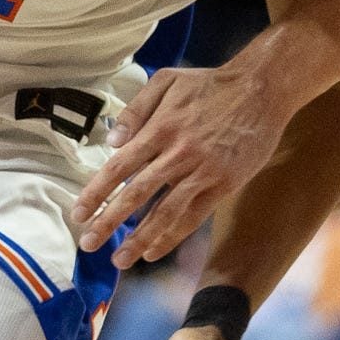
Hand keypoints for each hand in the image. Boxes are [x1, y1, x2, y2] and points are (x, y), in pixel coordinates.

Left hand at [70, 56, 294, 266]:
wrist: (262, 90)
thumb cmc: (211, 84)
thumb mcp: (167, 80)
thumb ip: (136, 109)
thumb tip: (111, 140)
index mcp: (160, 128)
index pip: (119, 166)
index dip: (96, 192)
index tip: (78, 214)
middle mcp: (177, 153)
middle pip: (136, 194)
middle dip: (109, 222)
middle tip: (88, 243)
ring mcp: (202, 171)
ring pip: (164, 212)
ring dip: (139, 238)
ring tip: (120, 260)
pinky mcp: (223, 184)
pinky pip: (194, 216)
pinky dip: (172, 236)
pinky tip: (155, 251)